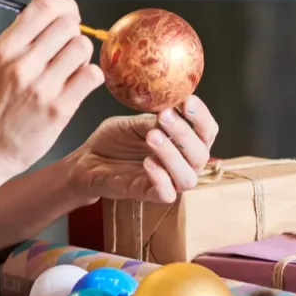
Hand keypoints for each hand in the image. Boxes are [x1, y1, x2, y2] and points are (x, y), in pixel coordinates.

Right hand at [0, 0, 103, 178]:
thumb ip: (24, 27)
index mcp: (6, 49)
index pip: (44, 7)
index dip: (65, 5)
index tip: (69, 14)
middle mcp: (22, 65)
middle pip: (68, 25)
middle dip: (75, 31)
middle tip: (70, 45)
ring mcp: (42, 88)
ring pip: (82, 48)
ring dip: (82, 55)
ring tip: (72, 67)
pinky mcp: (59, 109)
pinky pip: (91, 76)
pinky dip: (90, 76)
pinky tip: (79, 83)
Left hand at [66, 95, 219, 202]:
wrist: (88, 158)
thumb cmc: (115, 139)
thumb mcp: (134, 123)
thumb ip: (153, 121)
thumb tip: (172, 110)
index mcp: (183, 142)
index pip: (207, 132)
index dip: (202, 117)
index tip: (188, 101)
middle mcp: (182, 163)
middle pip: (201, 155)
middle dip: (185, 134)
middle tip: (165, 116)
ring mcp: (167, 180)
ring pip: (188, 177)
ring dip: (172, 155)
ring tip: (151, 136)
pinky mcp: (148, 194)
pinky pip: (166, 194)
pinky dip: (160, 177)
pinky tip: (147, 161)